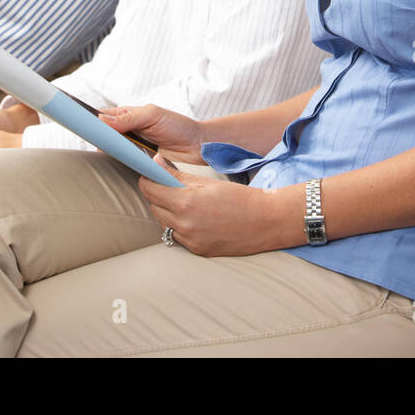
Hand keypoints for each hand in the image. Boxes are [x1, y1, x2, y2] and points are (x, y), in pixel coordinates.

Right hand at [98, 104, 205, 163]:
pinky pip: (123, 163)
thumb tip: (102, 119)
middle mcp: (127, 131)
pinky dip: (118, 163)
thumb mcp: (153, 115)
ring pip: (111, 150)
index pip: (103, 116)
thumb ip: (129, 117)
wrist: (197, 146)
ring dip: (108, 152)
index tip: (81, 124)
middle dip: (97, 138)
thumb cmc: (178, 126)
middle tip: (92, 141)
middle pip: (104, 135)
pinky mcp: (137, 162)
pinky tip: (116, 165)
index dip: (91, 119)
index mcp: (128, 115)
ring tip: (103, 153)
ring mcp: (131, 147)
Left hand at [137, 158, 298, 256]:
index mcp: (185, 202)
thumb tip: (155, 163)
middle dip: (157, 195)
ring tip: (183, 202)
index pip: (150, 190)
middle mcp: (184, 224)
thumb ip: (177, 174)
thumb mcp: (207, 182)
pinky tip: (193, 218)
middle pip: (154, 207)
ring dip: (167, 211)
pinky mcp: (197, 251)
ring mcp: (190, 240)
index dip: (148, 179)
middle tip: (167, 185)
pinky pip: (177, 236)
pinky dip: (179, 226)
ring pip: (164, 223)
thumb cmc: (240, 198)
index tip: (150, 174)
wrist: (266, 221)